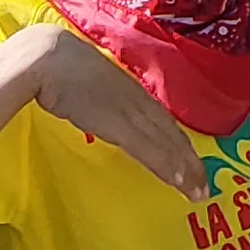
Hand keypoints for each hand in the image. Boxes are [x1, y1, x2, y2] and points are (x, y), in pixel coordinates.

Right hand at [22, 25, 203, 197]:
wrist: (45, 58)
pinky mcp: (119, 124)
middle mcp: (136, 99)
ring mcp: (130, 111)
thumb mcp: (84, 80)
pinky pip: (148, 149)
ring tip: (198, 191)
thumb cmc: (56, 64)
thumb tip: (93, 105)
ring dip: (184, 169)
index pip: (161, 119)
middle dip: (189, 160)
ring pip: (165, 144)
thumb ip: (95, 95)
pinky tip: (178, 181)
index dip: (178, 142)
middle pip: (170, 133)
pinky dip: (166, 165)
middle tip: (204, 185)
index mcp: (129, 88)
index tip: (191, 161)